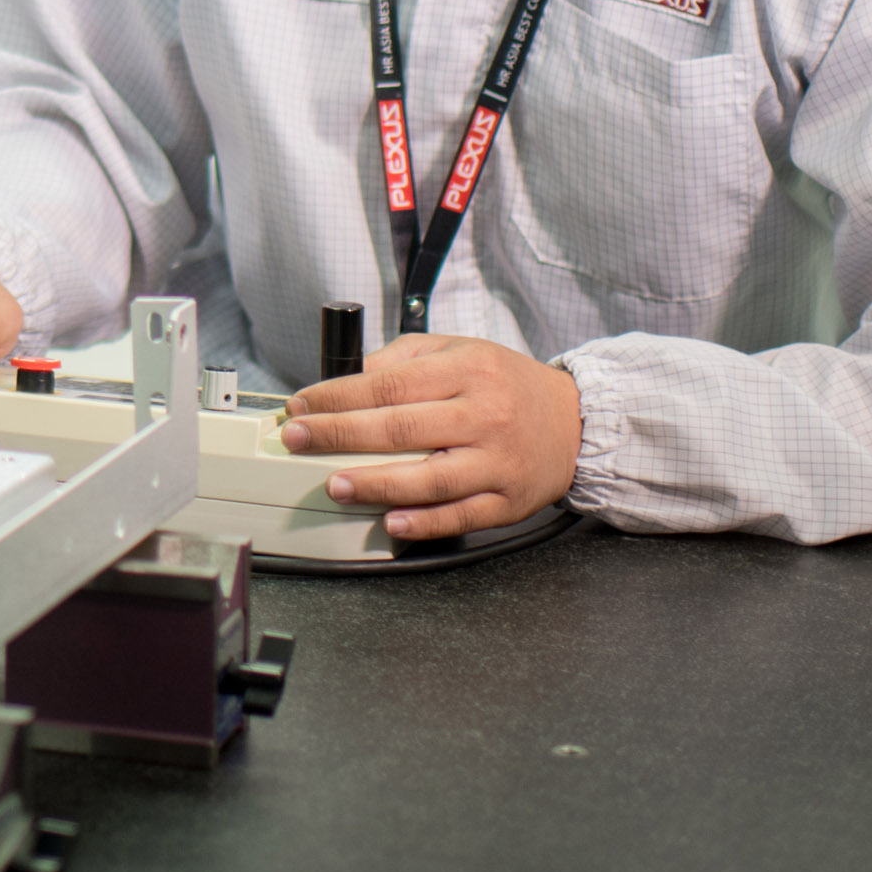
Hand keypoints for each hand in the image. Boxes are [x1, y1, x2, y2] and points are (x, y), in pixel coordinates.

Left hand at [277, 332, 579, 539]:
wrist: (576, 422)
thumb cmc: (506, 384)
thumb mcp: (459, 350)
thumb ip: (404, 358)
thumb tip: (350, 377)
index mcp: (468, 371)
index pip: (388, 383)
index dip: (337, 396)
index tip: (300, 405)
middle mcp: (484, 415)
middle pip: (400, 428)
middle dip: (339, 434)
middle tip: (295, 440)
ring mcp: (498, 462)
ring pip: (430, 478)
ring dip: (376, 484)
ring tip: (334, 485)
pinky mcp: (509, 501)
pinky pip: (461, 515)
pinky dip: (424, 522)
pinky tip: (390, 521)